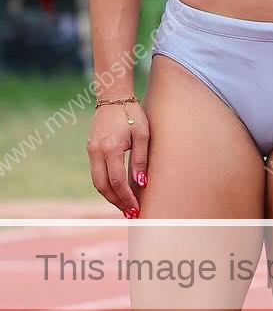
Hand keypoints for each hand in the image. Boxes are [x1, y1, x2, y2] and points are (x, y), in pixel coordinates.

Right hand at [87, 100, 148, 217]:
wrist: (113, 97)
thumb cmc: (132, 114)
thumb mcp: (143, 134)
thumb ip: (141, 159)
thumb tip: (142, 184)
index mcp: (110, 149)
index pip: (116, 181)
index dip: (126, 197)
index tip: (136, 208)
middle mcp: (96, 152)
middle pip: (102, 186)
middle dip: (116, 202)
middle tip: (130, 213)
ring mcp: (91, 151)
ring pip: (97, 181)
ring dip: (109, 196)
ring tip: (124, 206)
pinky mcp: (91, 150)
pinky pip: (96, 173)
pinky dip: (105, 185)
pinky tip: (116, 191)